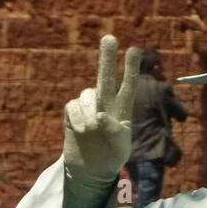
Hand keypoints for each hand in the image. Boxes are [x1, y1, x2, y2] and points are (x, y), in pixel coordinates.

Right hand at [63, 35, 140, 182]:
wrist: (92, 170)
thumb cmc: (112, 157)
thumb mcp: (121, 148)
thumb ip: (115, 132)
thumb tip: (100, 116)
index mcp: (122, 109)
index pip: (128, 85)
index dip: (130, 69)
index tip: (134, 49)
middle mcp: (105, 103)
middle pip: (105, 76)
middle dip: (107, 58)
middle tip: (109, 38)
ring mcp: (88, 107)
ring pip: (87, 95)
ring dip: (88, 112)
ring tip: (90, 130)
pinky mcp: (72, 113)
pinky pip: (72, 107)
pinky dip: (77, 118)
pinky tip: (81, 130)